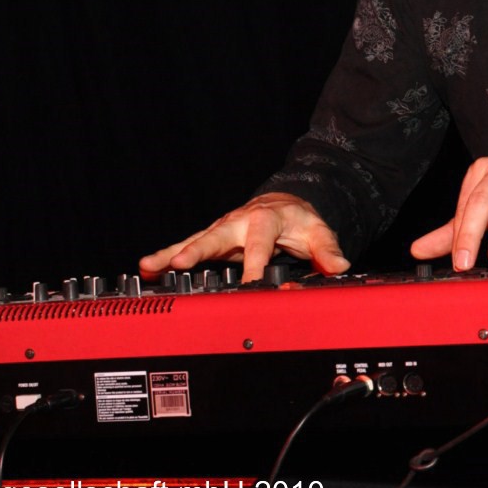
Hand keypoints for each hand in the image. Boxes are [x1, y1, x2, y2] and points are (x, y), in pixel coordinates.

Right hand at [139, 192, 349, 283]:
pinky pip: (188, 248)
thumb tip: (339, 265)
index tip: (250, 283)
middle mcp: (238, 222)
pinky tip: (147, 269)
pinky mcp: (212, 239)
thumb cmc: (298, 221)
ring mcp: (223, 230)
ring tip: (148, 265)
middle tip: (179, 262)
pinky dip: (167, 257)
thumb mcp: (317, 231)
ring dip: (171, 254)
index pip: (260, 243)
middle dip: (197, 250)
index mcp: (265, 219)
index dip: (255, 263)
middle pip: (216, 235)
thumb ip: (327, 249)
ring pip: (194, 241)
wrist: (285, 205)